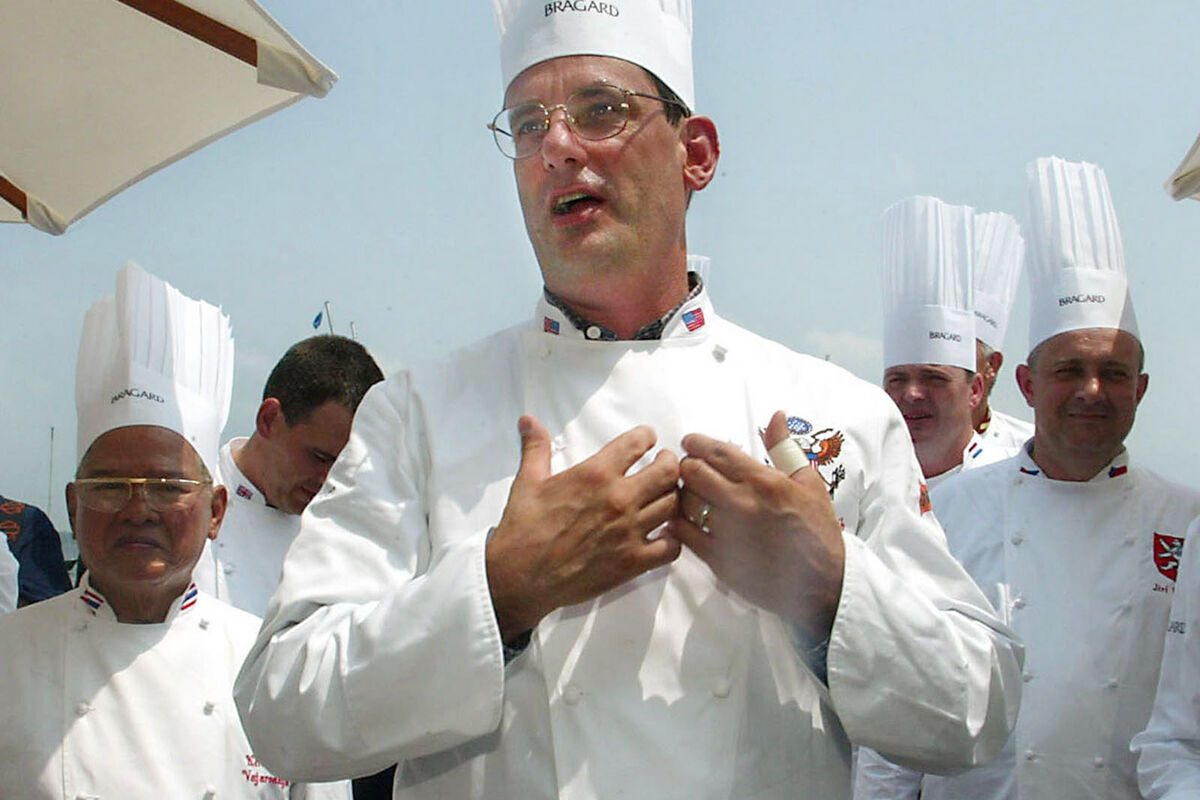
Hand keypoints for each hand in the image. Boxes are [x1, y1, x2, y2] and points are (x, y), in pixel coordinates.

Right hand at [486, 415, 682, 642]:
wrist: (520, 576)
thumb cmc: (523, 528)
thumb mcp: (528, 481)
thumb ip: (536, 447)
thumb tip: (528, 420)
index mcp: (595, 474)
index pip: (637, 443)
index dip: (646, 437)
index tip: (647, 438)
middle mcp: (619, 499)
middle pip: (667, 472)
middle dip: (669, 463)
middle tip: (664, 464)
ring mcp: (629, 532)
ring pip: (673, 506)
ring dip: (672, 497)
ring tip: (665, 496)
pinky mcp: (633, 562)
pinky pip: (671, 547)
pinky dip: (672, 539)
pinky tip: (663, 535)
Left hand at [669, 411, 844, 639]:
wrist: (823, 582)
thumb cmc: (817, 529)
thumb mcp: (809, 482)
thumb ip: (784, 447)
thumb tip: (775, 415)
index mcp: (763, 481)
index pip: (715, 451)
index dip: (695, 443)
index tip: (690, 442)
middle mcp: (742, 504)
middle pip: (691, 472)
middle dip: (686, 465)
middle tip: (689, 468)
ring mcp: (728, 533)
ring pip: (683, 501)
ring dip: (681, 493)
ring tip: (688, 493)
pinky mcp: (718, 560)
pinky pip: (683, 534)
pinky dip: (677, 523)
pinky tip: (683, 519)